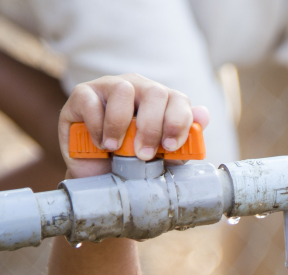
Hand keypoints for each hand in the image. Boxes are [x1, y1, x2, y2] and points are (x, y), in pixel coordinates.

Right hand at [58, 74, 211, 178]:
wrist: (98, 175)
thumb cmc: (132, 162)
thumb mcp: (162, 157)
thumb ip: (185, 140)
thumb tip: (204, 115)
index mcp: (162, 101)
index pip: (178, 99)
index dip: (177, 123)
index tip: (170, 148)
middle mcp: (138, 88)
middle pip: (155, 93)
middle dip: (151, 127)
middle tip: (143, 154)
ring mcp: (109, 87)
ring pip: (122, 90)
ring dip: (121, 125)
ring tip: (116, 148)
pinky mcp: (83, 94)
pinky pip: (91, 101)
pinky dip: (97, 126)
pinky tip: (99, 143)